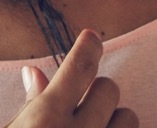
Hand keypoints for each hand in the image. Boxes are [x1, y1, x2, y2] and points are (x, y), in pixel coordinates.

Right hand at [6, 30, 137, 127]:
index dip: (89, 47)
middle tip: (80, 108)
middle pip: (108, 89)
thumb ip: (28, 107)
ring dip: (113, 120)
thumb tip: (34, 72)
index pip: (79, 68)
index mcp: (45, 121)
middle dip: (96, 93)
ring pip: (129, 117)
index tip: (91, 37)